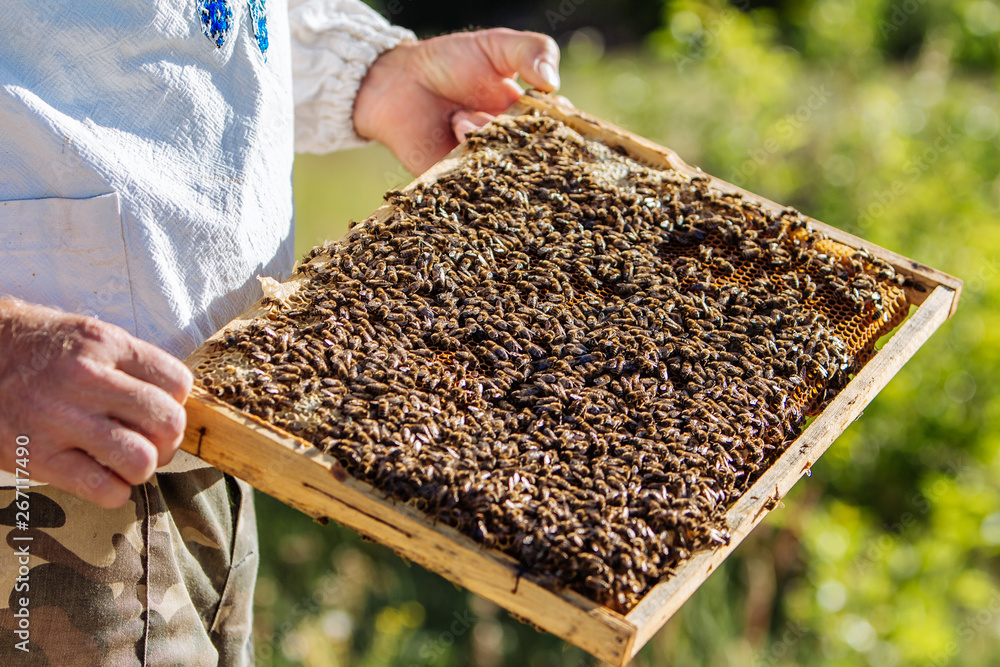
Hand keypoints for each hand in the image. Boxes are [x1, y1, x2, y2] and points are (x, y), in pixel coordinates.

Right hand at [0, 300, 192, 507]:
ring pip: (140, 459)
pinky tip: (105, 480)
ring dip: (143, 467)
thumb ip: (131, 364)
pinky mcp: (37, 456)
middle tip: (151, 441)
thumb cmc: (39, 349)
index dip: (176, 401)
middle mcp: (84, 380)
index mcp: (104, 344)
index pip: (177, 382)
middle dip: (168, 439)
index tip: (159, 408)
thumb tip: (173, 402)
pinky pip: (102, 489)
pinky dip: (115, 492)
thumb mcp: (89, 336)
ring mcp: (59, 420)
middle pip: (168, 422)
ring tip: (128, 461)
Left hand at [353, 28, 560, 173]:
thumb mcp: (499, 46)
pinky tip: (457, 132)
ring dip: (484, 136)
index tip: (550, 109)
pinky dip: (468, 165)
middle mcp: (514, 149)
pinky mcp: (461, 186)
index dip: (561, 124)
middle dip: (520, 136)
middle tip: (501, 116)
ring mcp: (488, 169)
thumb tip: (552, 82)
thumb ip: (532, 51)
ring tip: (459, 118)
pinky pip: (475, 188)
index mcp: (530, 120)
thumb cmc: (452, 61)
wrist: (401, 81)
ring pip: (505, 168)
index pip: (560, 131)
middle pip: (536, 156)